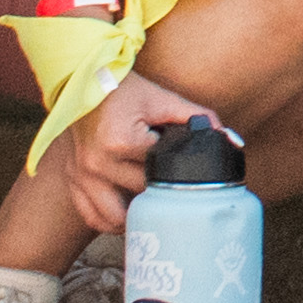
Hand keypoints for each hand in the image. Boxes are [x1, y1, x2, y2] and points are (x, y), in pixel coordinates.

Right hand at [52, 74, 203, 238]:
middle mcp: (97, 164)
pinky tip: (127, 217)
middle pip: (139, 197)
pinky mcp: (72, 179)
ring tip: (152, 212)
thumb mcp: (163, 99)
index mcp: (121, 142)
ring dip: (132, 219)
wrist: (83, 81)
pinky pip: (90, 215)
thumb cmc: (124, 90)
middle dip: (160, 197)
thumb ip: (198, 117)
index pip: (160, 173)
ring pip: (111, 218)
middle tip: (177, 196)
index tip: (190, 180)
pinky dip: (108, 221)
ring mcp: (81, 175)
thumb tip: (230, 139)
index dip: (178, 176)